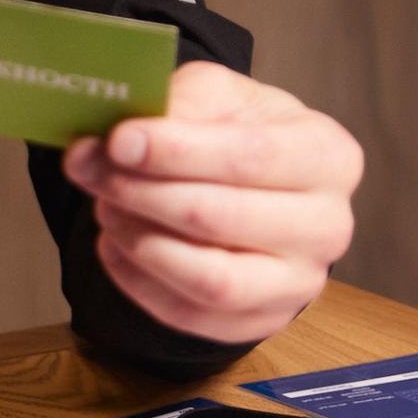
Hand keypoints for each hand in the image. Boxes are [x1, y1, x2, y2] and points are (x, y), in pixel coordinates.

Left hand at [62, 61, 362, 347]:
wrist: (259, 188)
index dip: (176, 150)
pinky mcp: (261, 321)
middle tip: (88, 169)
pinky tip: (113, 244)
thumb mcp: (219, 96)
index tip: (117, 140)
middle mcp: (327, 226)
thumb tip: (122, 138)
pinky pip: (188, 314)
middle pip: (220, 218)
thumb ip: (179, 103)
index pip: (251, 157)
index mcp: (329, 157)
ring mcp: (298, 283)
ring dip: (140, 241)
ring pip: (208, 279)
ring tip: (105, 206)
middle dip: (141, 192)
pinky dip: (137, 281)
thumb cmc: (240, 134)